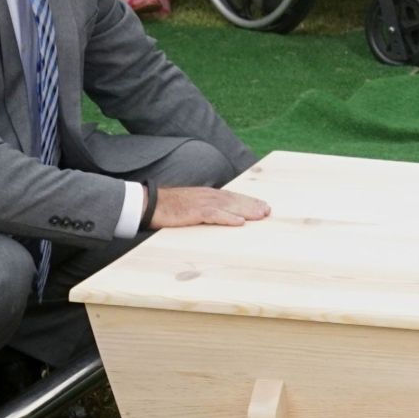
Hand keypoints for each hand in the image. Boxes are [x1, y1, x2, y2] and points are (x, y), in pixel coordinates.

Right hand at [149, 185, 270, 228]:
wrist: (150, 203)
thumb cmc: (169, 207)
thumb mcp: (190, 206)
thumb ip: (204, 209)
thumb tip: (216, 216)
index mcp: (207, 195)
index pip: (232, 197)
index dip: (248, 201)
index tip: (263, 206)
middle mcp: (208, 196)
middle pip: (235, 200)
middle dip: (252, 205)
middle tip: (268, 211)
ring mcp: (202, 203)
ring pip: (229, 206)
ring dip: (246, 211)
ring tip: (261, 215)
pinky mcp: (194, 212)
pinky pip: (214, 215)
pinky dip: (228, 218)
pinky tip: (239, 222)